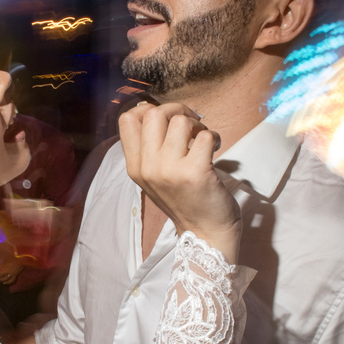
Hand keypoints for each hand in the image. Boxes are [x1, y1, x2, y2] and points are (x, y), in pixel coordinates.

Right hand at [119, 102, 239, 261]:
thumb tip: (158, 110)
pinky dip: (215, 138)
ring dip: (198, 126)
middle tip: (192, 125)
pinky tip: (216, 150)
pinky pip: (206, 136)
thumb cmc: (185, 200)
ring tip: (203, 141)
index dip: (149, 109)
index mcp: (135, 167)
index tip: (168, 119)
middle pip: (154, 113)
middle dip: (177, 110)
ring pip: (181, 121)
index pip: (128, 119)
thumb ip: (151, 148)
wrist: (205, 234)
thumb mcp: (155, 177)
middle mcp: (148, 168)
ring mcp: (170, 170)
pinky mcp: (195, 173)